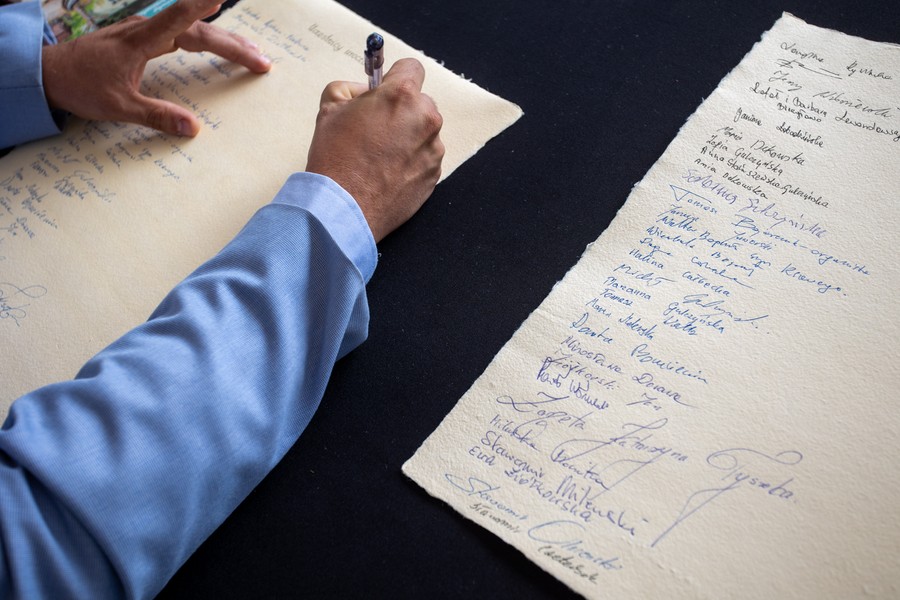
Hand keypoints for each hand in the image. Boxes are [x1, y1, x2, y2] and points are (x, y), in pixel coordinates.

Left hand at [41, 0, 270, 136]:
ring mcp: (144, 33)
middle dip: (232, 44)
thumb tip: (192, 129)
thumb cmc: (80, 87)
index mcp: (140, 42)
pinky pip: (180, 32)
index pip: (180, 19)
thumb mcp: (118, 108)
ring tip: (250, 52)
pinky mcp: (142, 39)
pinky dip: (204, 36)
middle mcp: (145, 31)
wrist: (48, 74)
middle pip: (197, 30)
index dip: (203, 8)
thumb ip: (156, 116)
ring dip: (223, 39)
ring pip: (191, 30)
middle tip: (261, 61)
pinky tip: (214, 36)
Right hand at [306, 59, 443, 241]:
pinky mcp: (435, 174)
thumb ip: (349, 89)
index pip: (412, 68)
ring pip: (424, 131)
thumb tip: (365, 91)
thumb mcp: (329, 109)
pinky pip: (425, 157)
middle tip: (376, 128)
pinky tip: (388, 172)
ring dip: (408, 136)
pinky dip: (411, 161)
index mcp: (402, 96)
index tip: (385, 91)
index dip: (395, 77)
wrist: (342, 208)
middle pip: (420, 102)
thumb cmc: (335, 159)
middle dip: (401, 110)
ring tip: (380, 155)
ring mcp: (433, 149)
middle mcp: (425, 119)